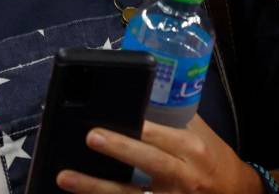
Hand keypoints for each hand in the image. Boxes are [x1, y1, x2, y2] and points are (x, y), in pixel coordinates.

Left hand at [56, 116, 261, 193]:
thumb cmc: (212, 157)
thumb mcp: (197, 133)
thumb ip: (168, 116)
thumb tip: (133, 95)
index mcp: (192, 149)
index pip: (162, 136)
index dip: (138, 128)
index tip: (112, 117)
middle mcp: (184, 176)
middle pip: (149, 162)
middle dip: (119, 149)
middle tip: (89, 136)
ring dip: (97, 187)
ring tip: (66, 178)